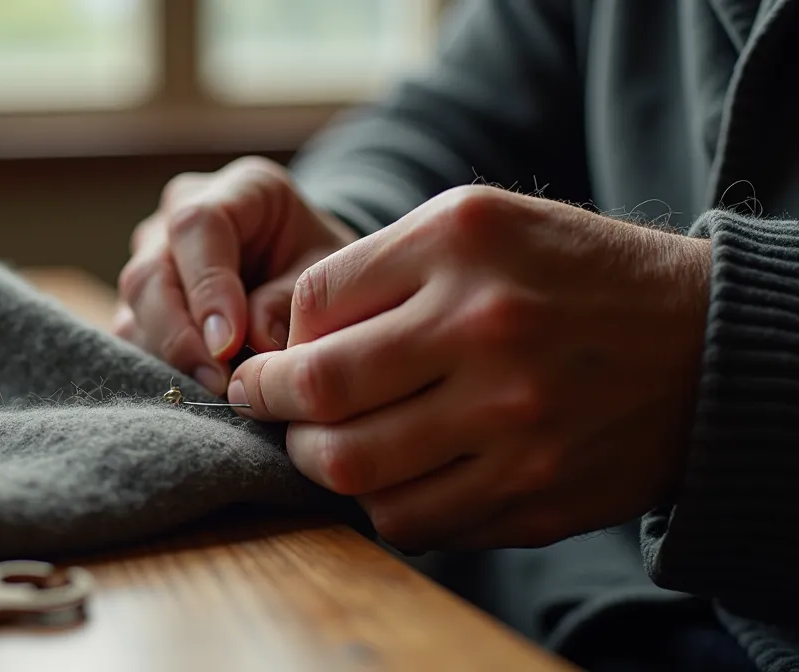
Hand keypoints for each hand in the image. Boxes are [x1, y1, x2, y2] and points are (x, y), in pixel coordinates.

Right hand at [113, 157, 356, 392]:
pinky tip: (196, 392)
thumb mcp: (325, 274)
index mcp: (239, 190)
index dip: (208, 287)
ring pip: (133, 311)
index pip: (199, 226)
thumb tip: (254, 343)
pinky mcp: (141, 303)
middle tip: (216, 384)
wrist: (305, 277)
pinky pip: (133, 339)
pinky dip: (161, 369)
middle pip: (149, 274)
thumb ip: (289, 300)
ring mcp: (153, 259)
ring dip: (168, 359)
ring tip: (213, 394)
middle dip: (178, 336)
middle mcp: (179, 215)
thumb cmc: (322, 269)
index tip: (228, 344)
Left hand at [227, 186, 711, 549]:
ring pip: (356, 472)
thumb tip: (285, 341)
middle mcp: (488, 329)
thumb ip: (380, 268)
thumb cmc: (570, 277)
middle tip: (269, 407)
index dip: (276, 342)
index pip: (314, 304)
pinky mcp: (534, 492)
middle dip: (273, 407)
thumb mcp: (481, 225)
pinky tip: (390, 479)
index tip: (269, 363)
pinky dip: (383, 505)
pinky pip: (416, 521)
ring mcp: (515, 421)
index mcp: (462, 245)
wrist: (702, 344)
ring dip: (318, 464)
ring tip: (322, 447)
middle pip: (323, 393)